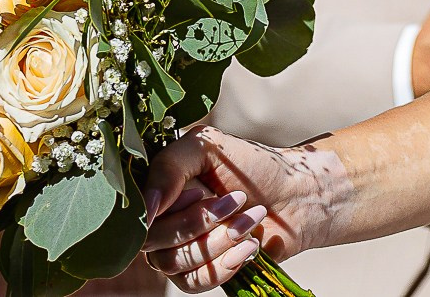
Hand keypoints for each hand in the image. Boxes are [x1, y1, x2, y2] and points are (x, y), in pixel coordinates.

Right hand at [143, 128, 348, 291]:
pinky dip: (225, 264)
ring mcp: (177, 252)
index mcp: (156, 190)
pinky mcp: (199, 275)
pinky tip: (250, 245)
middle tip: (238, 199)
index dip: (165, 208)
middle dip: (201, 221)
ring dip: (220, 240)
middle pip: (153, 241)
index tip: (200, 190)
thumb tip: (144, 210)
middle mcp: (159, 223)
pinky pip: (193, 283)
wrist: (295, 194)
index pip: (134, 212)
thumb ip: (169, 167)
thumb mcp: (208, 147)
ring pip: (174, 263)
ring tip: (251, 218)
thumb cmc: (252, 165)